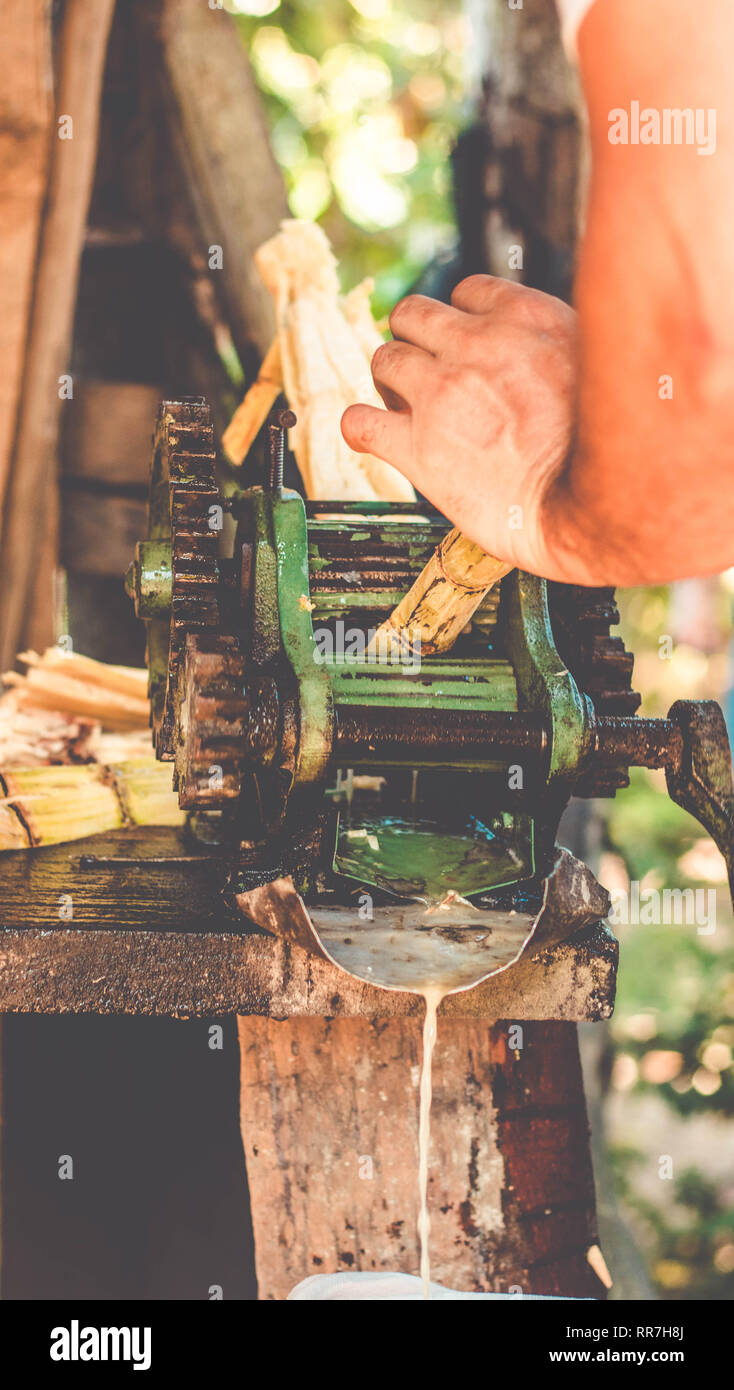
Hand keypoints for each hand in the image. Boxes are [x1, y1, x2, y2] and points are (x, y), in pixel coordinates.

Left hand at [341, 275, 577, 578]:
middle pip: (413, 315)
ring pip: (383, 358)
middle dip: (416, 342)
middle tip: (428, 377)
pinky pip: (359, 421)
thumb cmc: (615, 447)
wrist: (601, 506)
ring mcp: (441, 393)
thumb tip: (549, 348)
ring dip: (390, 381)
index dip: (462, 320)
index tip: (468, 347)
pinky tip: (375, 437)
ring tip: (405, 408)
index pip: (467, 291)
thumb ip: (564, 344)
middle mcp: (477, 344)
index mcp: (527, 318)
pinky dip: (361, 426)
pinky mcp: (418, 446)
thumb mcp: (607, 362)